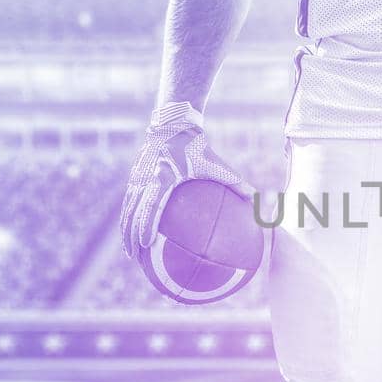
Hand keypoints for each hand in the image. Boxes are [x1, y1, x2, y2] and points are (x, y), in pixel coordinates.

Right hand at [119, 115, 251, 259]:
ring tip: (129, 253)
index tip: (146, 244)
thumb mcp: (215, 163)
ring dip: (126, 231)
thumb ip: (234, 182)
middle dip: (130, 236)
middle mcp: (145, 178)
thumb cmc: (196, 146)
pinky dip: (129, 219)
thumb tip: (255, 201)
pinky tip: (133, 234)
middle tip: (133, 258)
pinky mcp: (135, 176)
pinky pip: (130, 202)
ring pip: (128, 209)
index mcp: (163, 176)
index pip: (151, 205)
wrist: (173, 124)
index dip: (145, 225)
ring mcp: (137, 177)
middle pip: (133, 212)